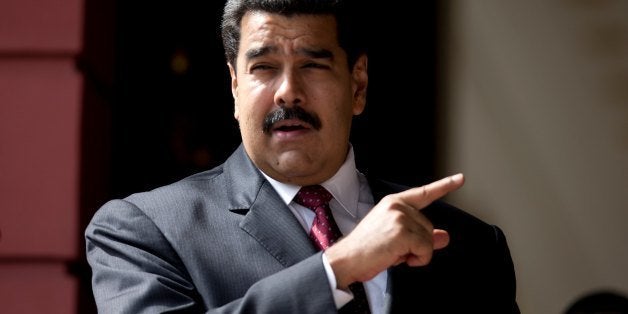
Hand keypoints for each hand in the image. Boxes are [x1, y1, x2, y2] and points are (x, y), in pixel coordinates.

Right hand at [325, 173, 464, 289]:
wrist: (346, 259)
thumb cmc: (366, 250)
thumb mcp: (396, 239)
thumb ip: (422, 236)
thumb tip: (444, 237)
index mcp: (393, 203)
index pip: (423, 193)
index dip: (444, 186)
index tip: (460, 179)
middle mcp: (397, 206)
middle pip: (428, 227)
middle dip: (418, 244)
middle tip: (396, 249)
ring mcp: (400, 217)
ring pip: (428, 239)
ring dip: (417, 254)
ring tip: (394, 253)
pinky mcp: (402, 232)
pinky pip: (425, 250)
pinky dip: (418, 260)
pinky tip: (398, 258)